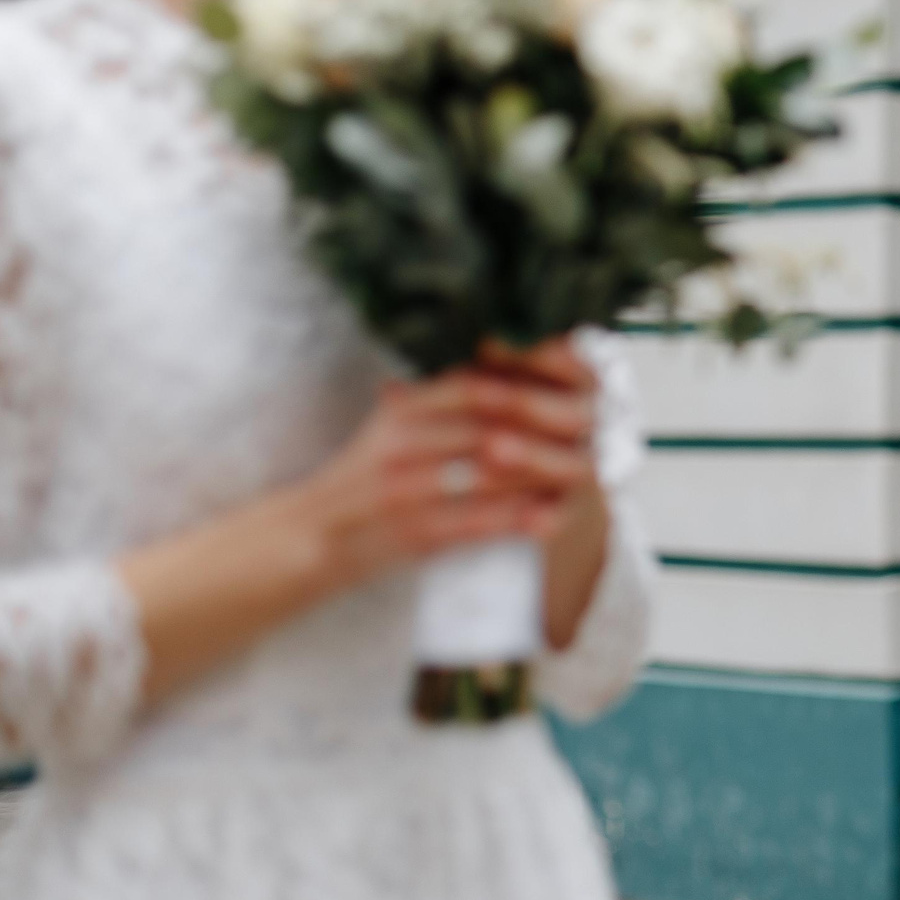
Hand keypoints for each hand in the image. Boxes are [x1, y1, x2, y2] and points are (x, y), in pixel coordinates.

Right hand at [121, 337, 601, 709]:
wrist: (301, 542)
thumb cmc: (358, 481)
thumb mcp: (391, 425)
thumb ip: (436, 396)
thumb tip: (494, 356)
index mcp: (403, 408)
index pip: (479, 380)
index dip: (533, 379)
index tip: (580, 383)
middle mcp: (403, 440)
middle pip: (494, 421)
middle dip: (552, 423)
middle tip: (598, 428)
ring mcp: (405, 487)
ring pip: (491, 470)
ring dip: (547, 470)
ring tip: (590, 471)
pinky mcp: (409, 534)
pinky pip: (472, 522)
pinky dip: (516, 519)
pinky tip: (552, 518)